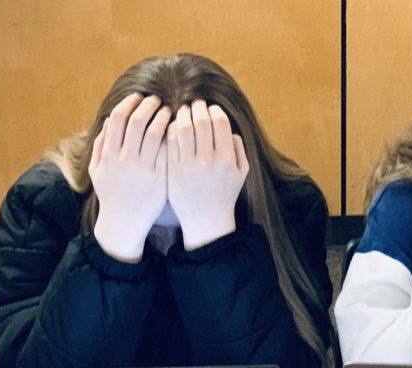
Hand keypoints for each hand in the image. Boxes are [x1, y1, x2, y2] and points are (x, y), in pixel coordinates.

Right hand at [89, 93, 170, 262]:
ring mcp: (143, 169)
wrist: (124, 222)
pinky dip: (171, 136)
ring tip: (169, 111)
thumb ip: (100, 145)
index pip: (119, 118)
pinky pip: (166, 150)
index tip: (139, 97)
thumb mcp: (97, 170)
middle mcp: (125, 160)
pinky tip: (176, 130)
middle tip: (157, 99)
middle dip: (148, 105)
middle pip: (137, 121)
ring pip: (154, 133)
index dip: (130, 103)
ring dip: (162, 118)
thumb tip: (109, 120)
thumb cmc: (112, 194)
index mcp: (108, 154)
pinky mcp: (159, 178)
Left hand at [167, 99, 249, 249]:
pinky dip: (172, 128)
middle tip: (196, 104)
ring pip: (183, 128)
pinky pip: (170, 141)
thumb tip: (228, 128)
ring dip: (183, 114)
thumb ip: (238, 149)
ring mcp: (188, 166)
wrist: (206, 220)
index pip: (220, 123)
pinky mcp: (173, 170)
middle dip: (198, 108)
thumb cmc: (225, 194)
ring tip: (184, 111)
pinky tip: (174, 125)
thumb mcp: (241, 173)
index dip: (215, 110)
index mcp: (226, 159)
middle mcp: (208, 161)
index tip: (211, 108)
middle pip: (201, 122)